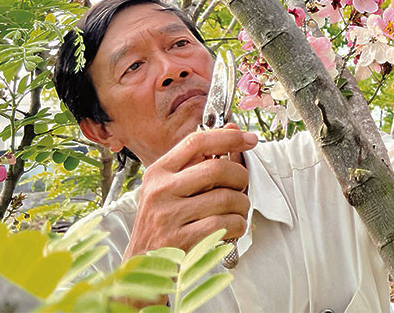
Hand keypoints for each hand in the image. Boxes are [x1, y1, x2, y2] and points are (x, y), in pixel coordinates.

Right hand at [123, 124, 257, 261]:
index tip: (249, 139)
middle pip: (217, 168)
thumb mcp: (171, 188)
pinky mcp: (181, 240)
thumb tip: (231, 129)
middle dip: (240, 176)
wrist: (143, 264)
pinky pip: (225, 223)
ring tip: (237, 210)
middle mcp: (160, 191)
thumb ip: (199, 161)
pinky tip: (232, 227)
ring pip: (226, 198)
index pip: (196, 142)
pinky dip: (238, 225)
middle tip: (242, 186)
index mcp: (158, 172)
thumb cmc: (162, 223)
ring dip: (242, 205)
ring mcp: (169, 216)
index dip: (228, 137)